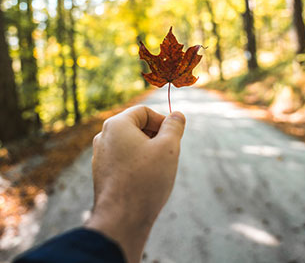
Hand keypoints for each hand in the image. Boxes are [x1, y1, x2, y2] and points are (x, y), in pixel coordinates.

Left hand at [85, 105, 185, 262]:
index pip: (144, 111)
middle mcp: (104, 137)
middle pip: (136, 126)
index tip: (174, 136)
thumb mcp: (168, 147)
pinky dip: (137, 163)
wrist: (121, 220)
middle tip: (169, 152)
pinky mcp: (102, 173)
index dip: (162, 120)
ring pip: (130, 144)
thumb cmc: (145, 180)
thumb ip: (174, 126)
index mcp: (116, 125)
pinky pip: (123, 159)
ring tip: (159, 167)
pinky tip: (147, 180)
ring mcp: (101, 156)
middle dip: (155, 136)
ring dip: (148, 150)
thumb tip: (177, 115)